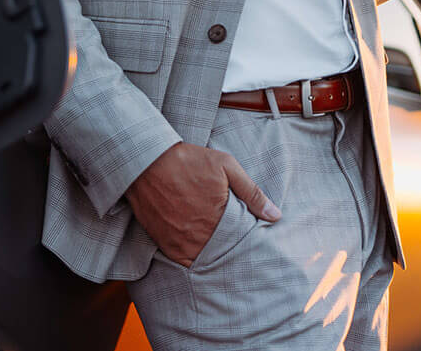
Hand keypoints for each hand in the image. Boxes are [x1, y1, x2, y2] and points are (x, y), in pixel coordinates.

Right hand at [124, 142, 279, 266]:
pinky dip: (192, 259)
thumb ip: (252, 192)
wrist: (145, 160)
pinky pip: (183, 261)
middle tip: (234, 245)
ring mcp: (180, 241)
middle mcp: (200, 235)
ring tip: (217, 248)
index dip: (245, 241)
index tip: (248, 238)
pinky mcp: (164, 242)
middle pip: (223, 253)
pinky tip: (198, 250)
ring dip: (212, 256)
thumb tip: (275, 215)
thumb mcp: (225, 166)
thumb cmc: (187, 160)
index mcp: (219, 218)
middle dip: (230, 250)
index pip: (241, 241)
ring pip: (204, 260)